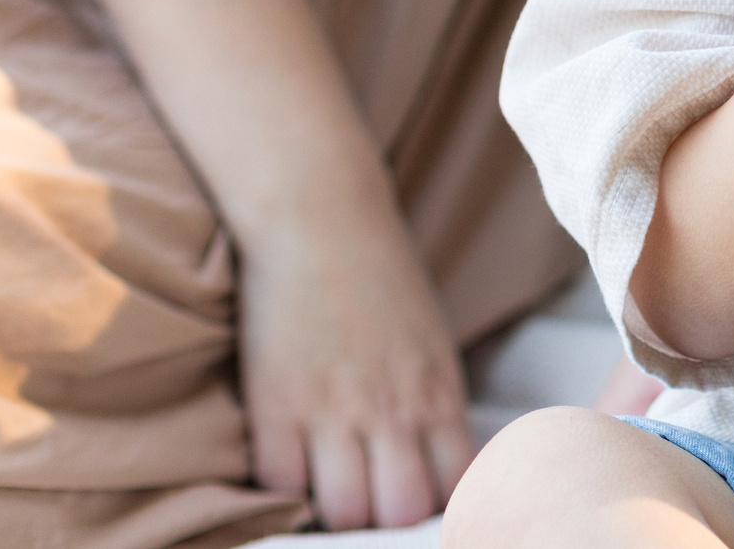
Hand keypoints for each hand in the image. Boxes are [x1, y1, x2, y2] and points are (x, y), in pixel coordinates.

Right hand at [240, 208, 475, 529]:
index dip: (443, 510)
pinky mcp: (275, 404)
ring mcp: (333, 410)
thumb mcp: (431, 340)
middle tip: (374, 504)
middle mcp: (392, 409)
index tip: (425, 507)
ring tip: (330, 490)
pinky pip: (279, 482)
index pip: (457, 485)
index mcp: (438, 391)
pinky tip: (288, 467)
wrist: (320, 215)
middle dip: (390, 520)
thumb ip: (434, 401)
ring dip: (336, 511)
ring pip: (344, 510)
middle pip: (402, 510)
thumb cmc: (380, 272)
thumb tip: (436, 461)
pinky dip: (282, 489)